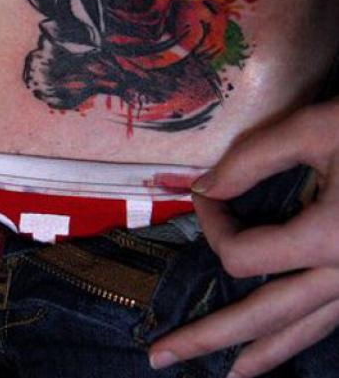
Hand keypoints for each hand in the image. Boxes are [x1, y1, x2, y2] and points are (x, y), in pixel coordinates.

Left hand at [148, 97, 338, 375]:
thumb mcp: (315, 128)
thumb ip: (253, 159)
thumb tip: (205, 187)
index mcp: (329, 239)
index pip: (242, 255)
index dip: (212, 225)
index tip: (205, 192)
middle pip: (265, 319)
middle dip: (210, 338)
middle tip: (160, 355)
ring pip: (303, 333)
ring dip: (258, 354)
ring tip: (222, 374)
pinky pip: (326, 320)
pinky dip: (296, 337)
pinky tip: (279, 344)